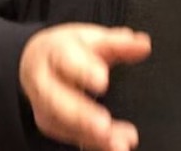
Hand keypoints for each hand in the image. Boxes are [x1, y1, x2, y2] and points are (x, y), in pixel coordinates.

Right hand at [19, 23, 150, 150]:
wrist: (37, 61)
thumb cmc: (70, 50)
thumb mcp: (94, 40)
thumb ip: (119, 44)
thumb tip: (143, 45)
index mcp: (54, 52)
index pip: (66, 61)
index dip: (84, 71)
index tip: (103, 81)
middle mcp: (43, 81)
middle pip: (55, 100)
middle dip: (80, 115)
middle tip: (104, 125)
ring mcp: (43, 106)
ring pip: (62, 123)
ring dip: (90, 136)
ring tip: (118, 143)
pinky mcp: (51, 123)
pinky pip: (70, 136)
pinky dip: (94, 143)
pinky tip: (115, 146)